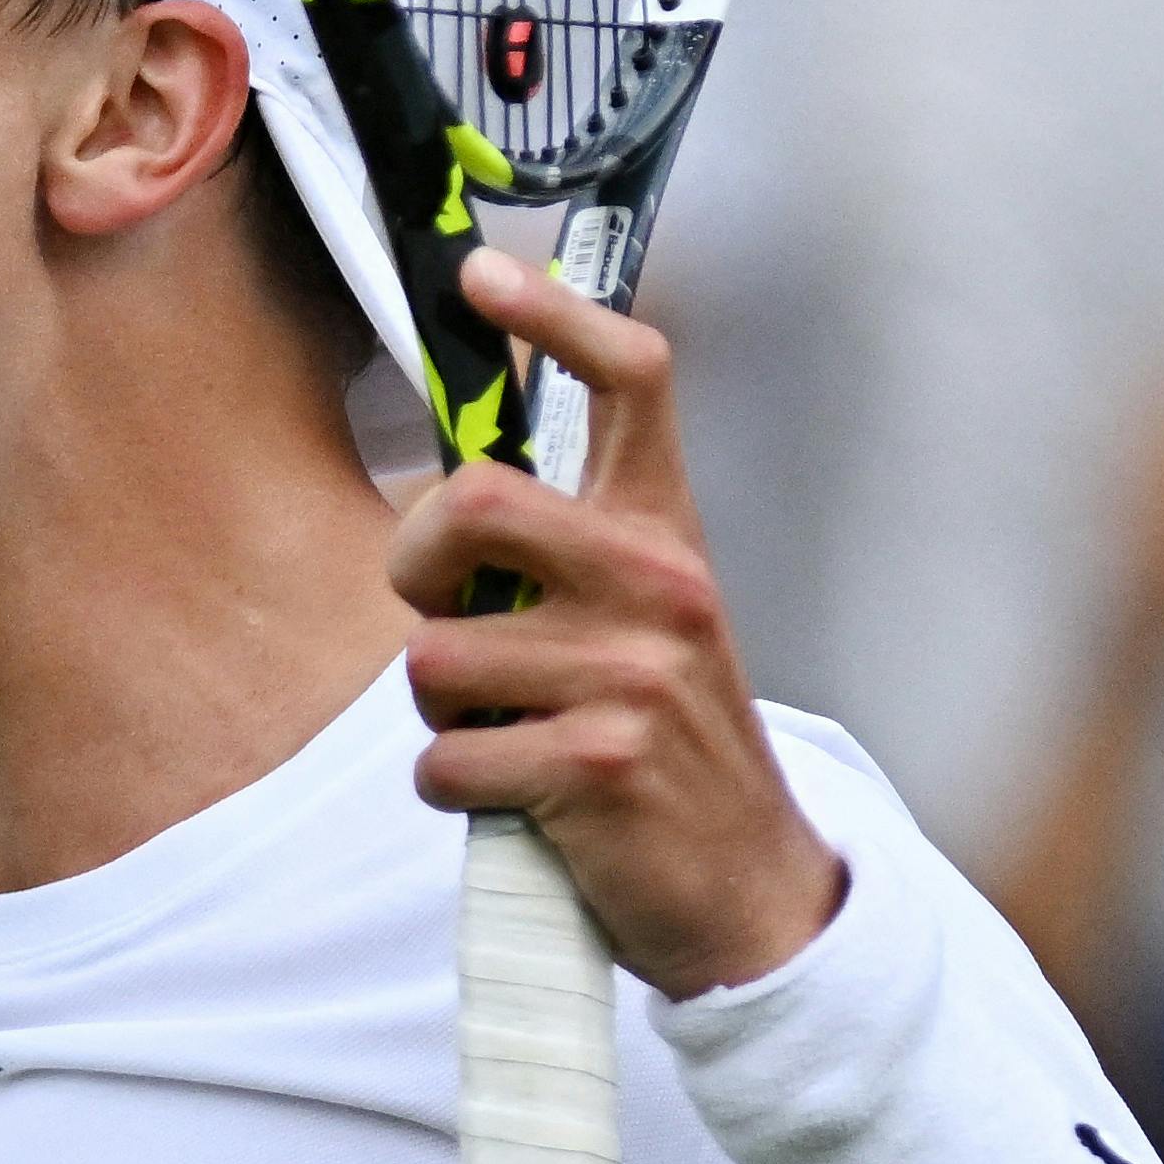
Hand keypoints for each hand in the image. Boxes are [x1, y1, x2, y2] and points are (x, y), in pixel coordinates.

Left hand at [389, 249, 844, 998]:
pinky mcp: (596, 765)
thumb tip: (448, 499)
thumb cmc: (663, 746)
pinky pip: (444, 760)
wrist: (747, 887)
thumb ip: (566, 555)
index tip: (484, 275)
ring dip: (443, 714)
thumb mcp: (644, 625)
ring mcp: (632, 675)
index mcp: (667, 535)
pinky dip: (454, 791)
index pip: (632, 379)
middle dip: (416, 566)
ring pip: (433, 660)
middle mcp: (658, 585)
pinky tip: (520, 800)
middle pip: (470, 504)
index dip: (554, 313)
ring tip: (513, 735)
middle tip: (445, 619)